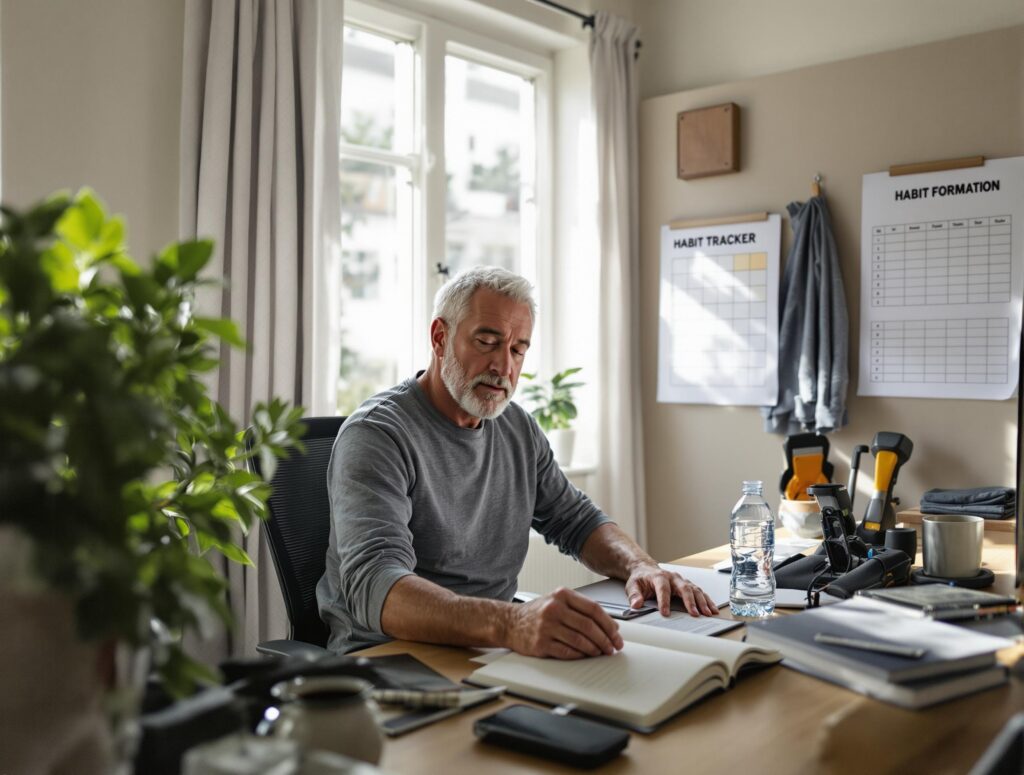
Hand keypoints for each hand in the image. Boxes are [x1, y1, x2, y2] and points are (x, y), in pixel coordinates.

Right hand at [503, 587, 623, 658]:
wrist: (509, 622)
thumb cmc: (537, 613)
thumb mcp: (557, 601)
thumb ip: (581, 609)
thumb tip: (609, 625)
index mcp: (562, 595)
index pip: (594, 609)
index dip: (609, 624)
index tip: (616, 635)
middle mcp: (554, 608)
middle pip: (589, 626)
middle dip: (605, 639)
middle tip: (613, 647)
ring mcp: (546, 626)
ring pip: (580, 640)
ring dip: (595, 649)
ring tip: (601, 652)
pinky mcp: (541, 643)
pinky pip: (567, 652)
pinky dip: (581, 655)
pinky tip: (586, 656)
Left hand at [625, 564, 717, 616]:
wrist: (646, 571)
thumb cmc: (641, 580)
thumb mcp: (633, 586)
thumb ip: (634, 595)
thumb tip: (636, 605)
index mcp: (659, 577)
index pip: (663, 589)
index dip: (664, 601)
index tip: (665, 613)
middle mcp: (673, 578)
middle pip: (684, 588)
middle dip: (690, 601)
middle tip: (695, 614)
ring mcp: (682, 581)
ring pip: (694, 590)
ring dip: (702, 602)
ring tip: (708, 613)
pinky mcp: (687, 585)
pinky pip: (699, 592)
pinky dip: (707, 601)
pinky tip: (712, 609)